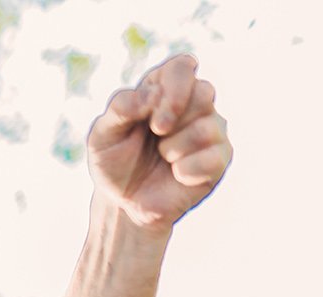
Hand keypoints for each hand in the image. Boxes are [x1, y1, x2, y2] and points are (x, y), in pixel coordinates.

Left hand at [87, 54, 231, 231]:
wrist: (123, 203)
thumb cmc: (114, 163)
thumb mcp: (102, 135)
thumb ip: (120, 108)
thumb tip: (152, 95)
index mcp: (165, 89)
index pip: (183, 66)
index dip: (174, 86)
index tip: (154, 116)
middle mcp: (194, 105)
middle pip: (205, 91)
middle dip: (175, 115)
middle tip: (157, 134)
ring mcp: (211, 130)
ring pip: (208, 127)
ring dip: (175, 148)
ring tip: (163, 157)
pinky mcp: (219, 159)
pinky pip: (214, 157)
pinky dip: (187, 170)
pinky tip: (176, 175)